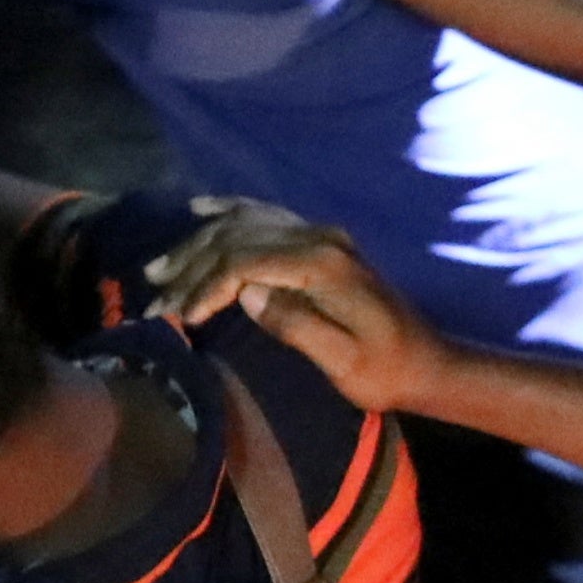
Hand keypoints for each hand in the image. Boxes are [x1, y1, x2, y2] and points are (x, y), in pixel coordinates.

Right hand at [141, 203, 447, 414]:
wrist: (428, 365)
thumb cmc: (386, 373)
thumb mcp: (342, 362)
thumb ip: (295, 325)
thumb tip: (246, 294)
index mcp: (324, 266)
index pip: (245, 261)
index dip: (205, 287)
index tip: (178, 316)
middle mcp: (321, 238)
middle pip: (238, 237)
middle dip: (190, 265)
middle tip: (154, 295)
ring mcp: (323, 236)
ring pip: (246, 223)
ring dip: (199, 243)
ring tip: (160, 267)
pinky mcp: (322, 243)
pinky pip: (267, 216)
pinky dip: (230, 212)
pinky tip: (201, 209)